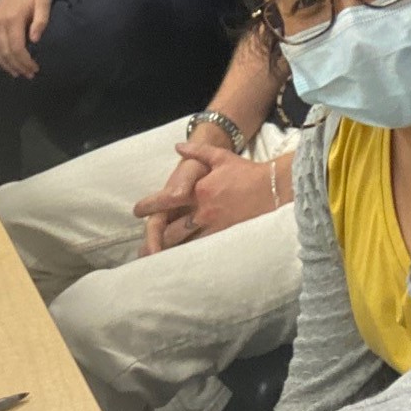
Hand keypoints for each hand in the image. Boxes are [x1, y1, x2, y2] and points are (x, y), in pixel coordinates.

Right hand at [0, 0, 50, 78]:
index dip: (24, 61)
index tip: (33, 69)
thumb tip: (35, 39)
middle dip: (16, 66)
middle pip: (5, 51)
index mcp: (12, 18)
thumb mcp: (43, 4)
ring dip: (4, 64)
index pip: (16, 47)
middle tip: (27, 74)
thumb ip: (41, 21)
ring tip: (15, 72)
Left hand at [134, 141, 273, 252]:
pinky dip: (190, 255)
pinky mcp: (226, 236)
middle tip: (143, 247)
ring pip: (185, 243)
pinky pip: (203, 248)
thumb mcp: (221, 157)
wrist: (273, 187)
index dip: (149, 206)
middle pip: (171, 229)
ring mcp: (214, 225)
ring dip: (169, 251)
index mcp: (198, 190)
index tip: (137, 211)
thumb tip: (178, 147)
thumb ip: (197, 151)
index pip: (167, 200)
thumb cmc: (247, 172)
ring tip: (156, 259)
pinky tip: (181, 263)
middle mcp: (202, 210)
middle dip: (155, 238)